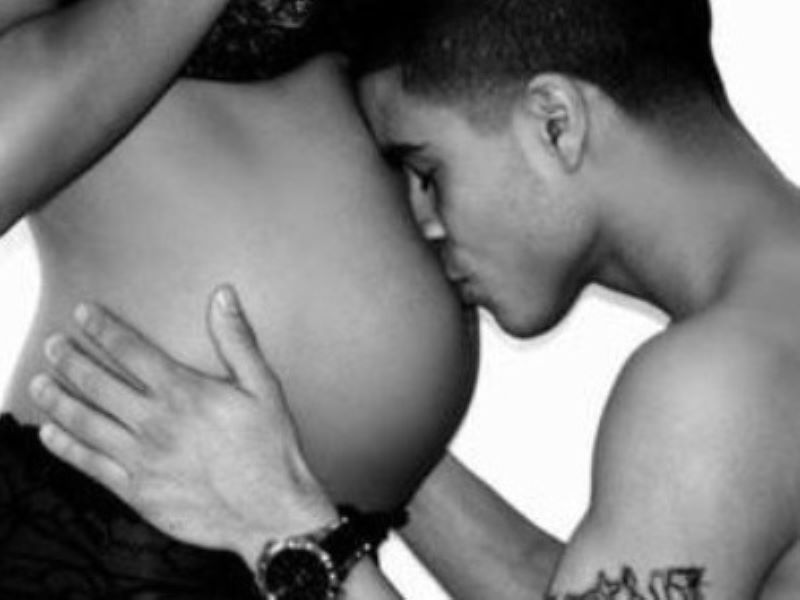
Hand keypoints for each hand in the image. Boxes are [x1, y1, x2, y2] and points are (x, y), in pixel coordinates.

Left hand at [29, 285, 337, 569]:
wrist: (271, 512)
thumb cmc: (271, 448)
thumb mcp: (264, 387)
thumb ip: (237, 339)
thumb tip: (223, 296)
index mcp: (184, 393)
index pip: (130, 351)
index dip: (102, 329)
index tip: (83, 315)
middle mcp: (156, 423)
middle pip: (98, 383)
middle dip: (70, 359)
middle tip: (53, 345)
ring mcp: (142, 459)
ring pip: (85, 422)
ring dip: (56, 399)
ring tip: (39, 382)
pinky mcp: (137, 492)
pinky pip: (89, 464)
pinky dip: (64, 447)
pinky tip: (50, 433)